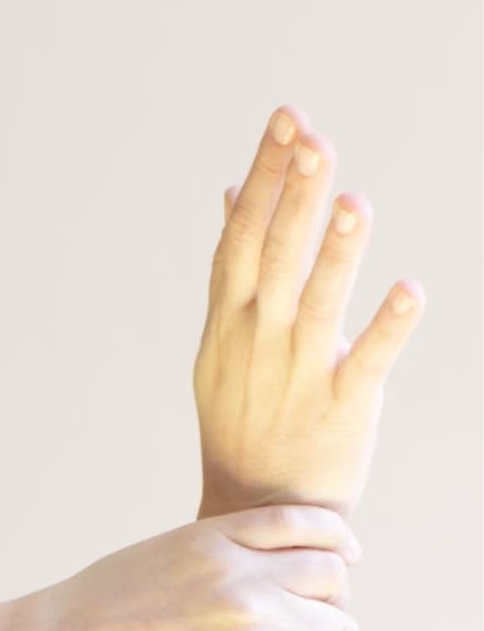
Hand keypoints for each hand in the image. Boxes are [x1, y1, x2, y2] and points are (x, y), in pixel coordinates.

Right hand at [194, 106, 424, 518]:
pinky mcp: (341, 408)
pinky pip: (366, 364)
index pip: (243, 237)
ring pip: (318, 307)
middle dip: (293, 199)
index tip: (288, 119)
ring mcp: (298, 376)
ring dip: (336, 256)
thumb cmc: (243, 421)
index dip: (265, 177)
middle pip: (276, 260)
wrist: (257, 511)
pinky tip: (410, 293)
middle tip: (312, 137)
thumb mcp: (222, 343)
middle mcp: (260, 343)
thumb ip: (234, 267)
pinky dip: (387, 331)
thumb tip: (232, 191)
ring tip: (353, 203)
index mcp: (231, 323)